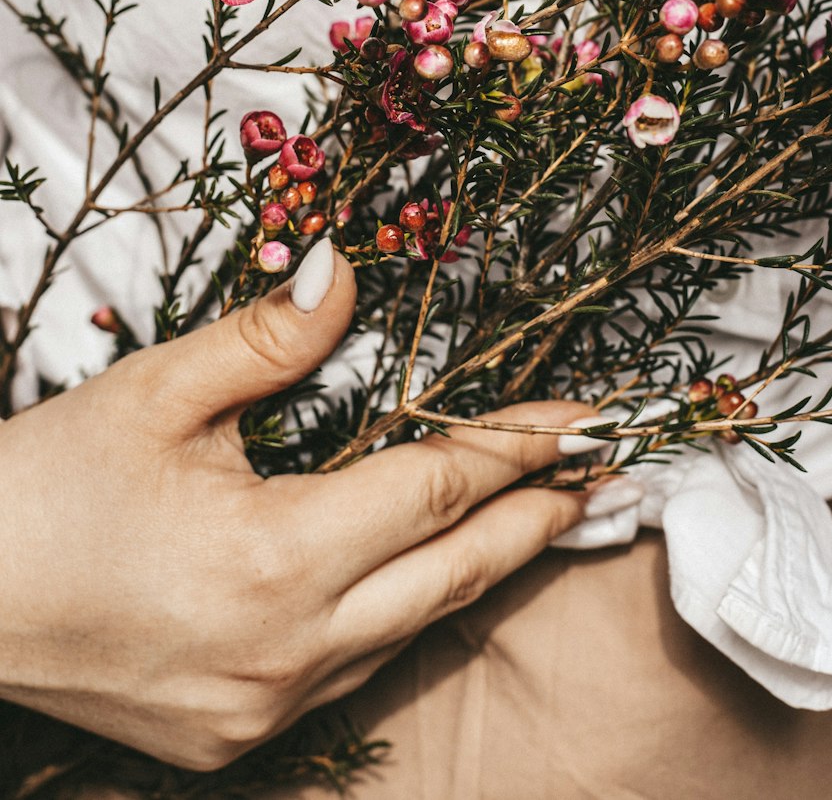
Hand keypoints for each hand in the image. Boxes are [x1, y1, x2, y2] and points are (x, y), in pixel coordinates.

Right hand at [0, 241, 586, 769]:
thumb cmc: (45, 491)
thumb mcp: (155, 393)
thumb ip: (268, 336)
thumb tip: (348, 269)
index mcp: (277, 558)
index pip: (440, 490)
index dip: (520, 446)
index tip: (586, 419)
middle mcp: (288, 652)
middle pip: (454, 574)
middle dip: (538, 519)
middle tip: (603, 477)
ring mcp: (263, 709)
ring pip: (412, 629)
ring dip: (479, 570)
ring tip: (538, 520)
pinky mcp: (234, 736)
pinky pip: (352, 672)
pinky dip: (400, 616)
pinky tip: (419, 579)